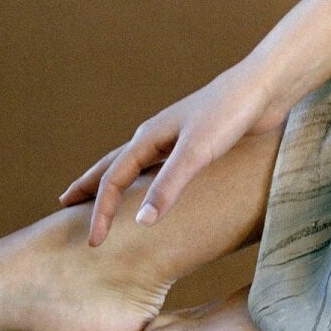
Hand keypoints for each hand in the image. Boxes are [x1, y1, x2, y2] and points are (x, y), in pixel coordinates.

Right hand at [56, 58, 295, 246]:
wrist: (264, 87)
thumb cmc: (229, 113)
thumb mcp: (196, 152)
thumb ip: (169, 186)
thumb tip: (141, 222)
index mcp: (149, 136)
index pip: (113, 179)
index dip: (100, 212)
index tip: (93, 243)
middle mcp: (157, 136)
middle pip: (113, 165)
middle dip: (89, 186)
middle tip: (65, 204)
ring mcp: (176, 139)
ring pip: (136, 166)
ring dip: (116, 183)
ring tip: (102, 197)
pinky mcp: (198, 143)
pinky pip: (161, 168)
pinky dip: (147, 183)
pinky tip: (155, 190)